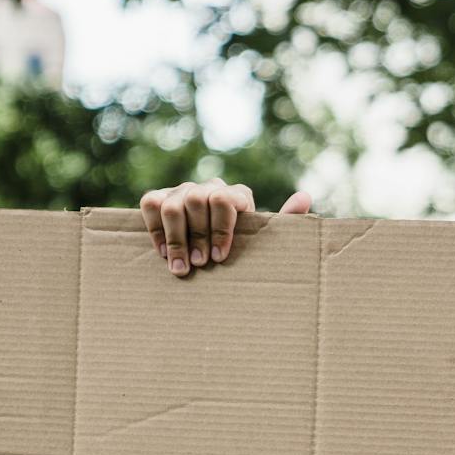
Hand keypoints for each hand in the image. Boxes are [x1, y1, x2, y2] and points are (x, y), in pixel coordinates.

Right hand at [138, 179, 312, 276]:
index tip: (220, 258)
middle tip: (200, 265)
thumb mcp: (265, 238)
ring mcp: (182, 191)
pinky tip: (164, 254)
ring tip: (182, 268)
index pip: (224, 199)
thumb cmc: (245, 247)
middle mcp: (208, 186)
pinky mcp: (159, 199)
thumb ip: (285, 220)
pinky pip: (150, 203)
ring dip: (176, 239)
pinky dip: (155, 229)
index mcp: (236, 194)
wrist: (216, 249)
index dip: (220, 229)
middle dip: (197, 237)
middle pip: (196, 201)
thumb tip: (305, 197)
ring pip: (172, 205)